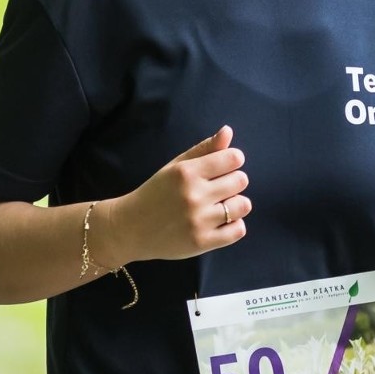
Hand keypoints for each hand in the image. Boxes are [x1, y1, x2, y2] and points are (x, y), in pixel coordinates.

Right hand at [100, 126, 250, 264]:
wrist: (131, 228)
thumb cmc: (156, 193)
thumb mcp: (176, 166)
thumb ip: (204, 149)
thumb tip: (228, 131)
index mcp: (187, 172)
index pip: (233, 158)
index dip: (233, 160)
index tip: (225, 167)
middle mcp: (194, 195)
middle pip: (240, 181)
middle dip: (233, 181)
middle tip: (219, 188)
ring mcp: (198, 220)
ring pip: (243, 205)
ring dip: (236, 204)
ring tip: (221, 205)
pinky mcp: (202, 242)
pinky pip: (238, 230)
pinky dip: (234, 225)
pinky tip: (221, 222)